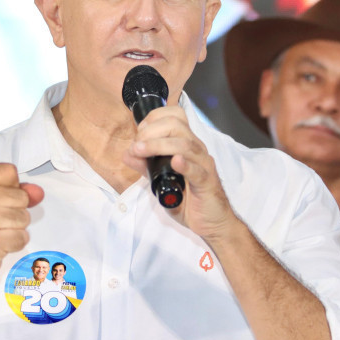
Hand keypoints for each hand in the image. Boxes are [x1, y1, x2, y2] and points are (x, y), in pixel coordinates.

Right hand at [0, 163, 43, 290]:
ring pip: (24, 217)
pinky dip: (16, 243)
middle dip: (16, 211)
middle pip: (21, 196)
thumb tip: (38, 193)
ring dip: (16, 228)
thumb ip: (17, 192)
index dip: (11, 187)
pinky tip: (0, 244)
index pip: (9, 171)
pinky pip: (22, 237)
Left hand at [122, 106, 237, 242]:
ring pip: (185, 144)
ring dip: (159, 145)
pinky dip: (185, 164)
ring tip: (140, 151)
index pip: (175, 116)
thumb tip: (127, 154)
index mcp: (187, 144)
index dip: (154, 118)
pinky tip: (174, 162)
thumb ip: (145, 166)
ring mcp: (204, 165)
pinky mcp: (208, 182)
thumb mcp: (161, 180)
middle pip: (177, 125)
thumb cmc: (190, 199)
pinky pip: (197, 170)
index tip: (139, 132)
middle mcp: (197, 149)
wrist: (212, 223)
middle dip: (151, 131)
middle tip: (137, 145)